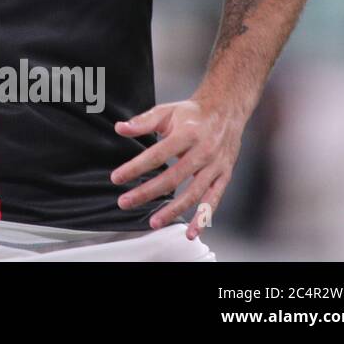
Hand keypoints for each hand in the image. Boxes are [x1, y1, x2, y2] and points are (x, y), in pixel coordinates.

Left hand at [110, 98, 245, 239]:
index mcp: (187, 133)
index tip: (117, 177)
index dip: (136, 167)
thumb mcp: (166, 111)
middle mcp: (203, 151)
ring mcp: (215, 166)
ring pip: (193, 193)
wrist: (226, 111)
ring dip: (173, 210)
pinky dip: (203, 218)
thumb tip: (120, 128)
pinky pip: (213, 200)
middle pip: (173, 177)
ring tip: (153, 222)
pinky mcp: (224, 176)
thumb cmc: (193, 113)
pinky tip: (190, 232)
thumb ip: (143, 121)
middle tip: (125, 202)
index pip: (157, 154)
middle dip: (147, 192)